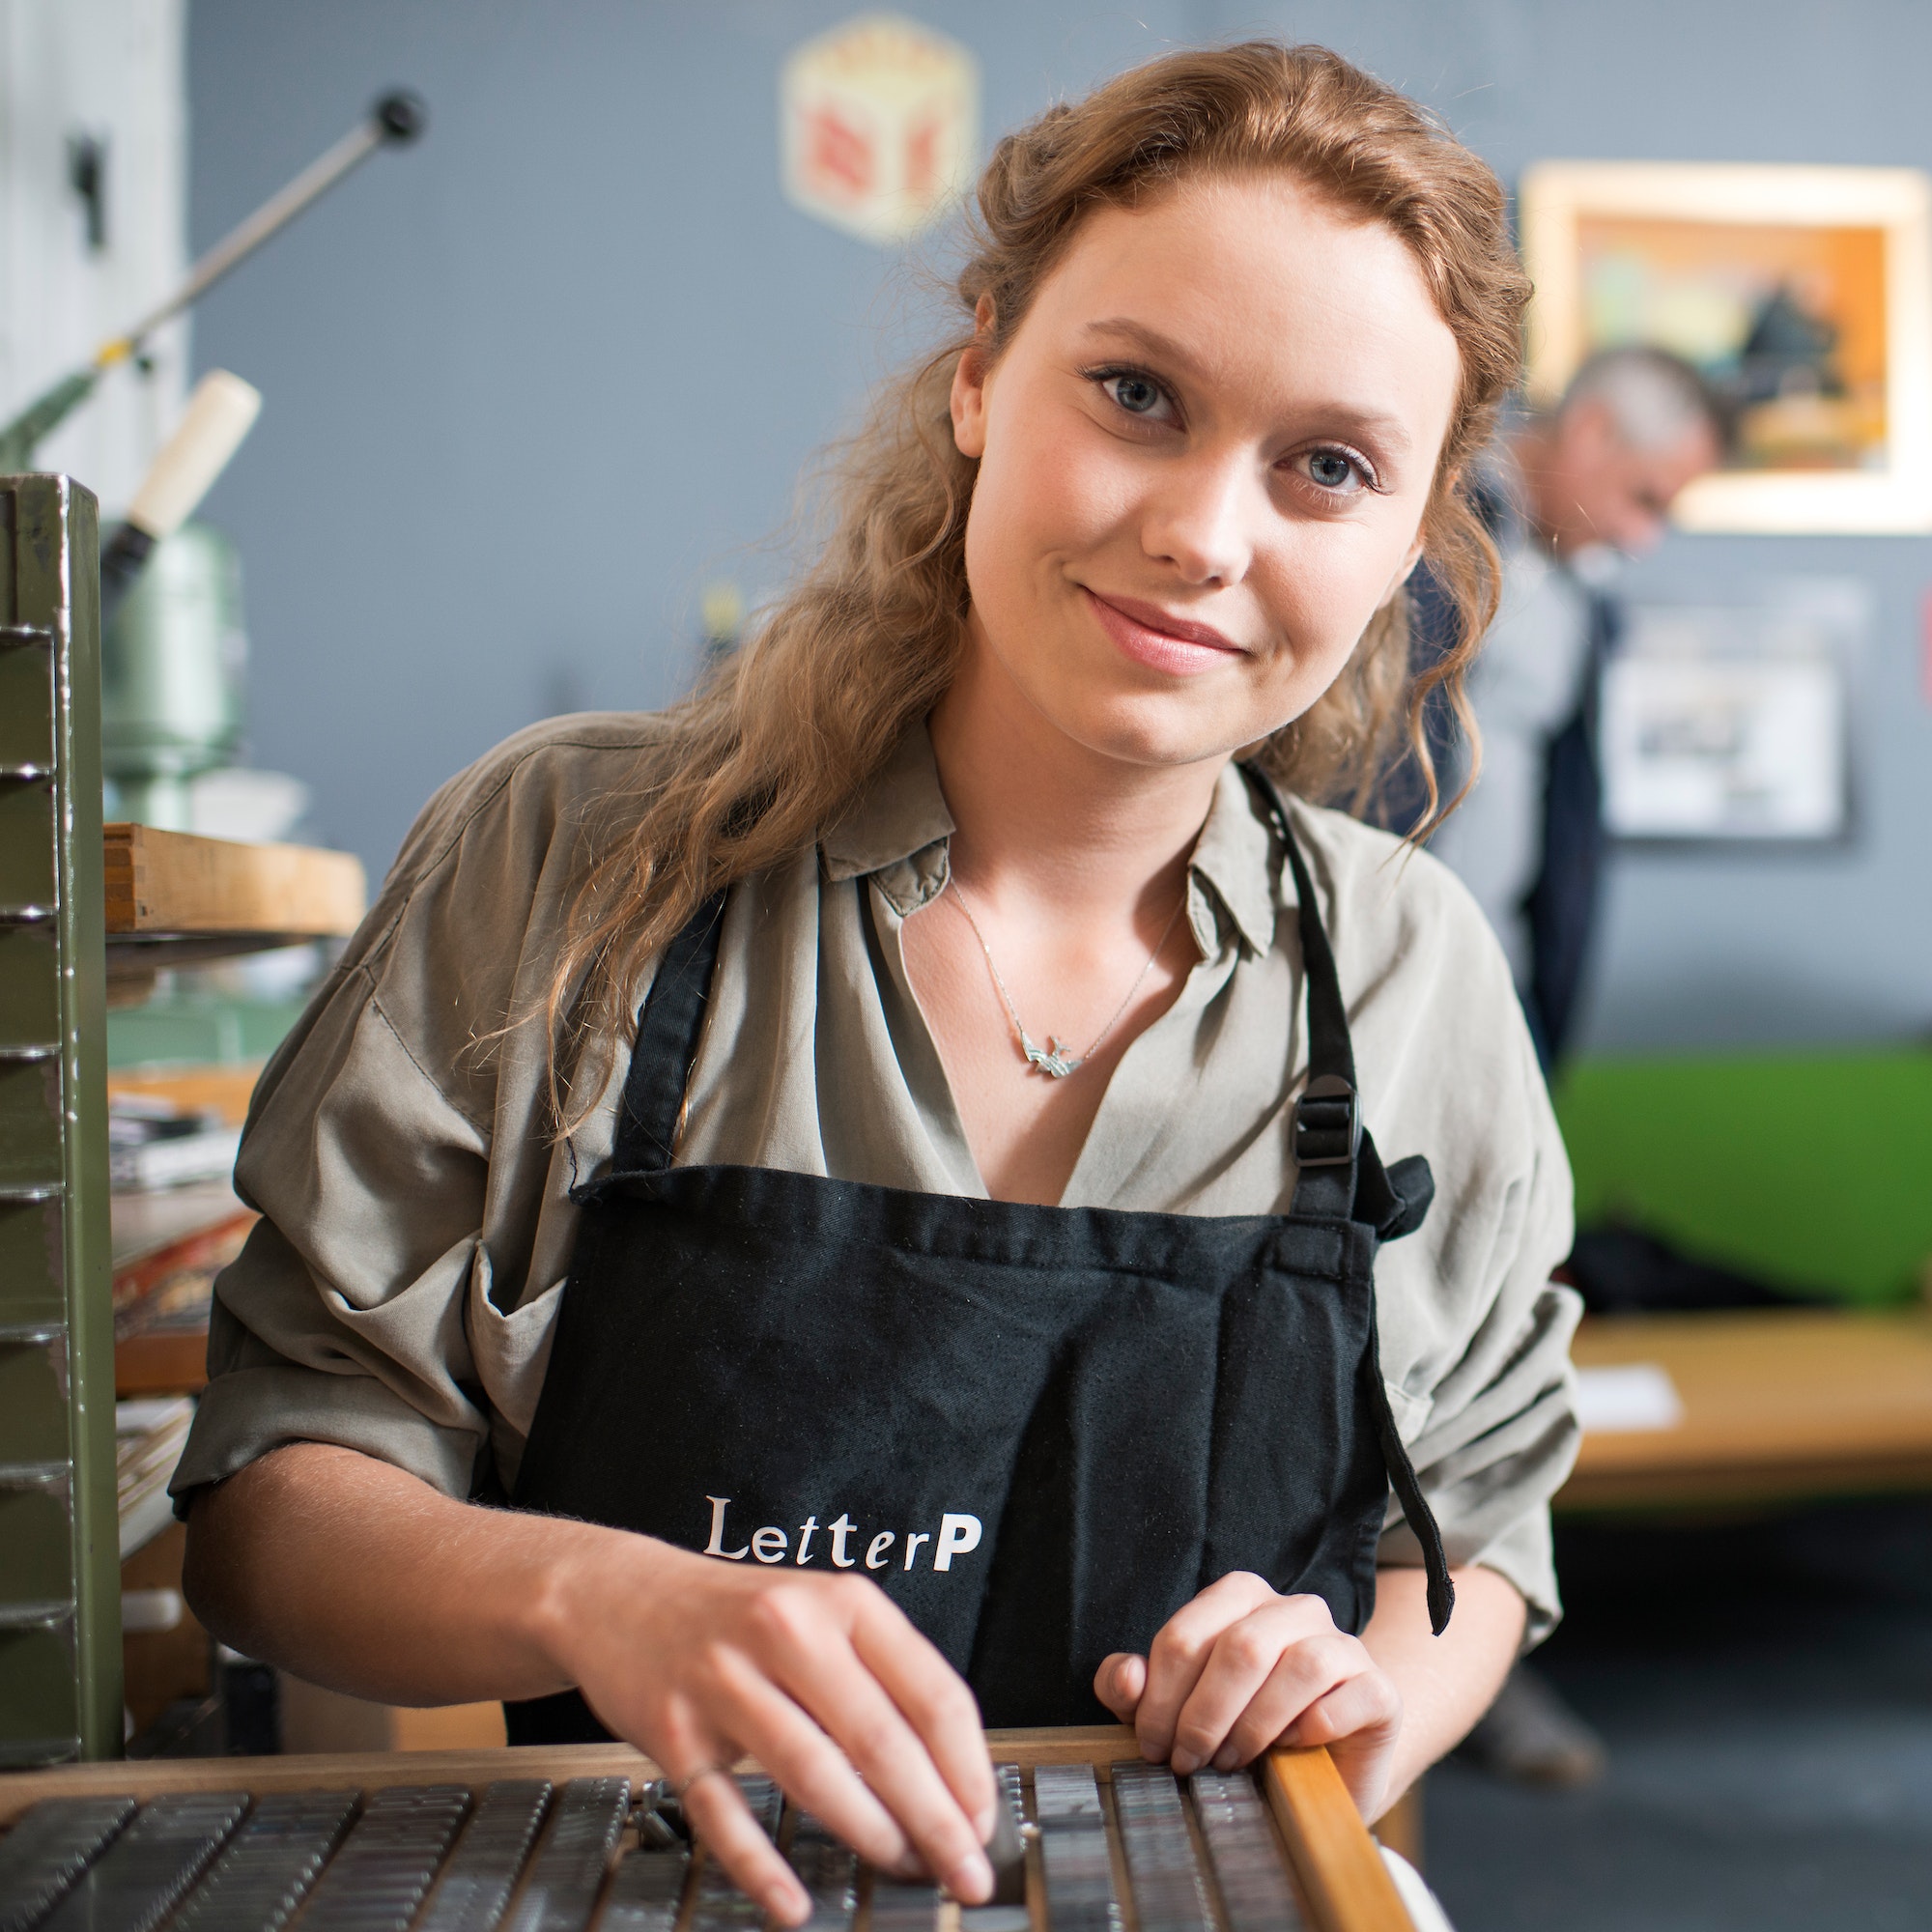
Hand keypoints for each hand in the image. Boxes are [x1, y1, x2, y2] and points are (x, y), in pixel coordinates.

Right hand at [544, 1533, 996, 1923]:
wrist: (618, 1595)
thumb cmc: (736, 1615)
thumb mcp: (820, 1613)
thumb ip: (881, 1676)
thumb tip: (949, 1775)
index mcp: (842, 1603)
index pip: (931, 1691)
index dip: (968, 1768)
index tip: (984, 1820)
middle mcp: (788, 1632)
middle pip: (881, 1741)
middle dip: (936, 1820)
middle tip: (965, 1871)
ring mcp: (725, 1680)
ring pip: (813, 1772)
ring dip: (871, 1834)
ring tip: (905, 1869)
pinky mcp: (673, 1729)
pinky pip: (724, 1812)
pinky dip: (763, 1865)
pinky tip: (795, 1903)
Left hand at [1093, 1572, 1402, 1819]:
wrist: (1320, 1771)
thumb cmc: (1238, 1731)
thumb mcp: (1177, 1712)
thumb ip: (1138, 1690)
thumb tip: (1125, 1678)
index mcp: (1240, 1597)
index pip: (1187, 1634)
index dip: (1160, 1697)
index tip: (1154, 1746)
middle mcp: (1295, 1608)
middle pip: (1240, 1647)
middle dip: (1204, 1714)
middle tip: (1188, 1762)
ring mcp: (1343, 1644)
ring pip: (1298, 1665)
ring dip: (1254, 1724)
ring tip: (1233, 1762)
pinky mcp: (1378, 1689)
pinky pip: (1346, 1698)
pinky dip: (1310, 1729)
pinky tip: (1290, 1751)